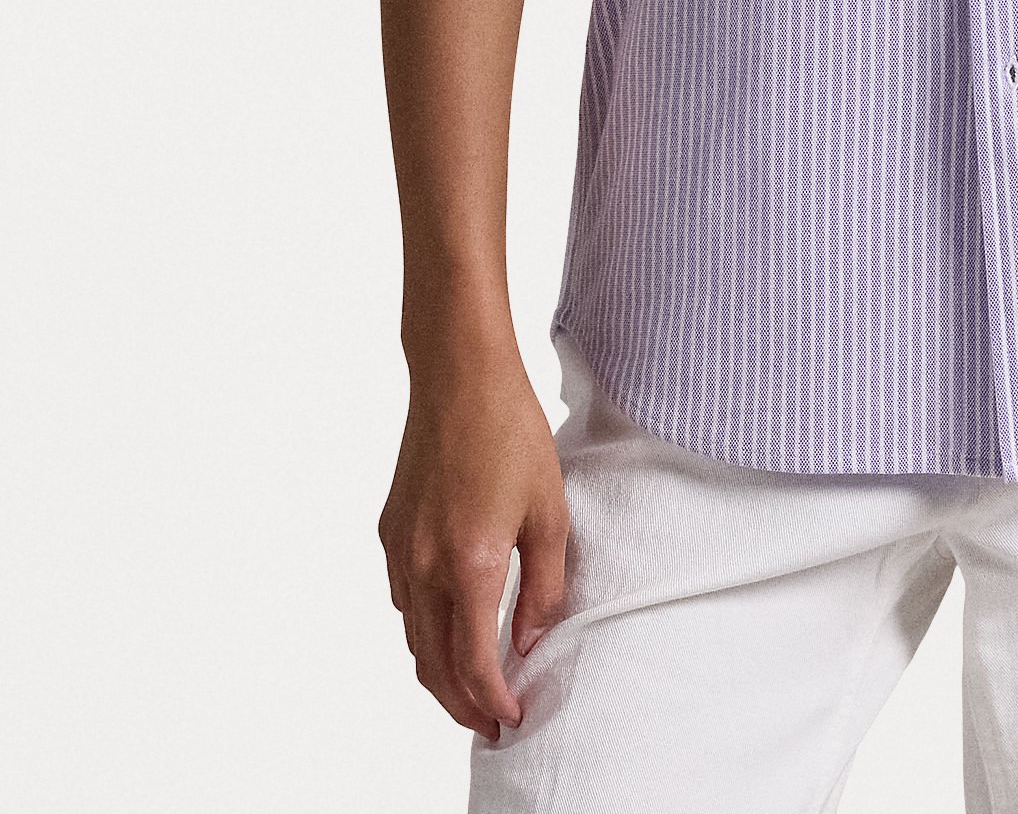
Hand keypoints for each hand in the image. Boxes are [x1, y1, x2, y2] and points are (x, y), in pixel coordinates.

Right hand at [378, 339, 569, 739]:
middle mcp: (423, 566)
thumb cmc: (510, 430)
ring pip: (411, 637)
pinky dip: (422, 629)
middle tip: (490, 723)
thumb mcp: (548, 511)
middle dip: (460, 706)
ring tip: (472, 684)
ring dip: (438, 672)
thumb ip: (541, 585)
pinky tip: (449, 624)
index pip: (472, 665)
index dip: (492, 703)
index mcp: (468, 564)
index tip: (512, 718)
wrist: (459, 374)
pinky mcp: (389, 529)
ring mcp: (399, 549)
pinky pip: (402, 599)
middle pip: (431, 667)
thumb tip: (529, 641)